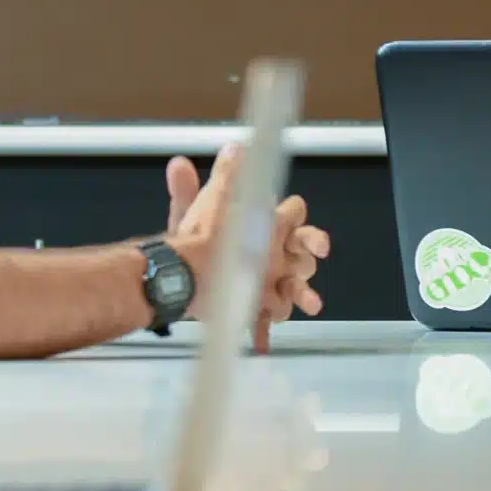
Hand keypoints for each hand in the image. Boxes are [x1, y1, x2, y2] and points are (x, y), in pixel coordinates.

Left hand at [167, 147, 331, 352]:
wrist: (176, 275)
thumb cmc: (197, 238)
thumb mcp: (206, 205)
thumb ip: (221, 178)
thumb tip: (234, 148)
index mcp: (265, 226)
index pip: (293, 218)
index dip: (300, 223)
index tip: (306, 228)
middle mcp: (272, 252)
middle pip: (303, 252)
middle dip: (312, 254)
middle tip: (314, 257)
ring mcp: (267, 280)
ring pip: (294, 287)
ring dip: (304, 295)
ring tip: (309, 303)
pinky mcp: (255, 304)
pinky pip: (266, 318)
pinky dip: (265, 331)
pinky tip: (263, 342)